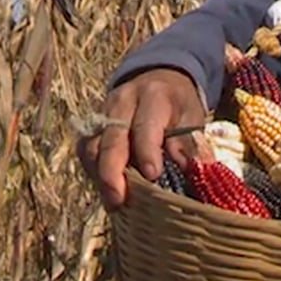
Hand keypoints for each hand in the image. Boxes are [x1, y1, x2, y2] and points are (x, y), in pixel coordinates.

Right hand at [76, 68, 206, 208]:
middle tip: (120, 201)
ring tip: (114, 201)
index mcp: (153, 96)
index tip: (153, 176)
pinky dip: (93, 172)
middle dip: (112, 172)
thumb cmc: (178, 104)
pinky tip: (106, 189)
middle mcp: (123, 102)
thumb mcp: (193, 117)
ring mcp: (103, 113)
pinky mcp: (92, 125)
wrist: (159, 79)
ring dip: (100, 176)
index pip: (145, 126)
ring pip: (92, 146)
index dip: (147, 152)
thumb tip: (194, 169)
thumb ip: (191, 143)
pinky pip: (85, 150)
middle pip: (111, 139)